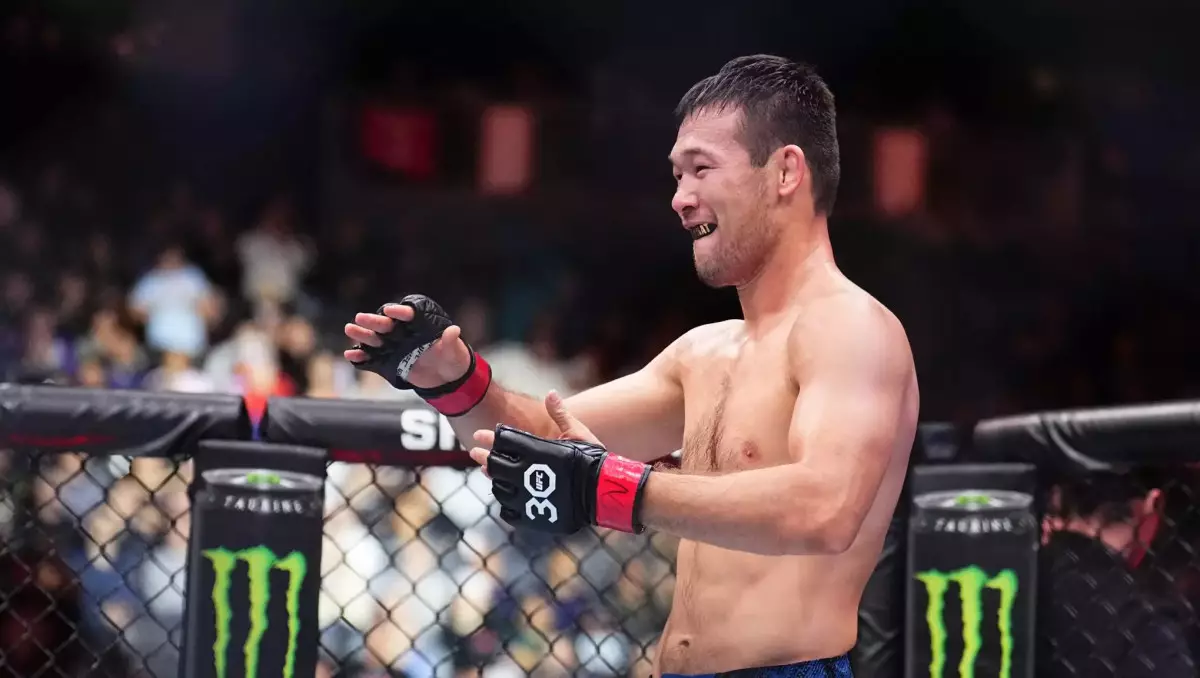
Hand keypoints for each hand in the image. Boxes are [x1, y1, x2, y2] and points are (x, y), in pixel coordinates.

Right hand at [343, 296, 471, 388]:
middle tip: (360, 318)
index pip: (408, 314)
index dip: (399, 312)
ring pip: (375, 339)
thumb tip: (454, 330)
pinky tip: (350, 354)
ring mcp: (394, 347)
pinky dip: (361, 357)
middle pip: (386, 325)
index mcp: (419, 324)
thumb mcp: (455, 350)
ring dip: (362, 335)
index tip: (390, 311)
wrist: (446, 376)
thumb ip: (450, 340)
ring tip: (349, 329)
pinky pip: (372, 359)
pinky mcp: (388, 362)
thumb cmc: (452, 357)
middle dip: (373, 321)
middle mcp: (403, 333)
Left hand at [470, 392, 650, 534]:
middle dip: (484, 457)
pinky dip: (504, 502)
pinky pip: (508, 510)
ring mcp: (527, 497)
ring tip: (490, 474)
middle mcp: (527, 474)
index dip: (490, 437)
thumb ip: (560, 414)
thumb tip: (550, 392)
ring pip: (499, 488)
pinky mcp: (532, 516)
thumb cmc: (593, 460)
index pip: (504, 441)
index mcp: (536, 451)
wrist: (605, 492)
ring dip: (493, 479)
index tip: (479, 435)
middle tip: (474, 453)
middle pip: (495, 464)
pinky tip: (505, 496)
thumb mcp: (578, 432)